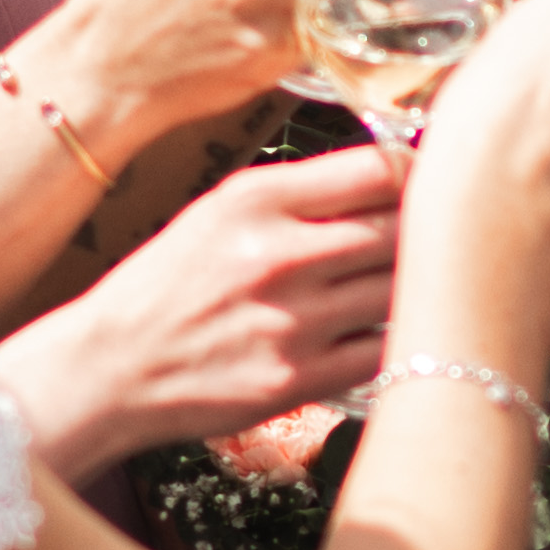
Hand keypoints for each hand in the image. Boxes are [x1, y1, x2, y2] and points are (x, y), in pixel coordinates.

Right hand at [0, 145, 410, 472]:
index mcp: (258, 199)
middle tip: (441, 234)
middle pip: (403, 227)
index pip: (378, 168)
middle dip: (429, 230)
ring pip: (403, 289)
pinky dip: (396, 339)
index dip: (420, 172)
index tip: (432, 181)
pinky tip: (388, 331)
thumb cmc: (166, 286)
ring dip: (419, 286)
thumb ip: (299, 194)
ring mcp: (292, 322)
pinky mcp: (297, 381)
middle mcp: (279, 255)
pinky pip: (383, 351)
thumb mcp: (219, 212)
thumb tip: (388, 180)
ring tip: (421, 283)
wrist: (108, 368)